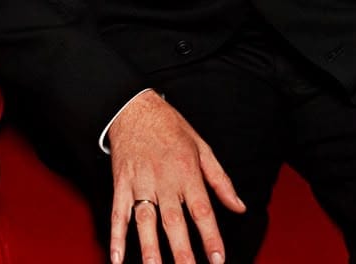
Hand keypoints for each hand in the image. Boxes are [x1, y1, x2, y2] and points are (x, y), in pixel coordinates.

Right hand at [106, 91, 245, 263]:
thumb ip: (221, 180)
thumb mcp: (202, 148)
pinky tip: (116, 258)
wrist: (134, 108)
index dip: (211, 237)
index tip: (218, 259)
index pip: (202, 211)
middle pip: (174, 222)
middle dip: (182, 252)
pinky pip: (117, 213)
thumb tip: (239, 206)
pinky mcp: (121, 184)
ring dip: (149, 248)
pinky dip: (116, 237)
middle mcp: (163, 180)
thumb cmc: (170, 127)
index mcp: (187, 172)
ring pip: (145, 221)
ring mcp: (140, 183)